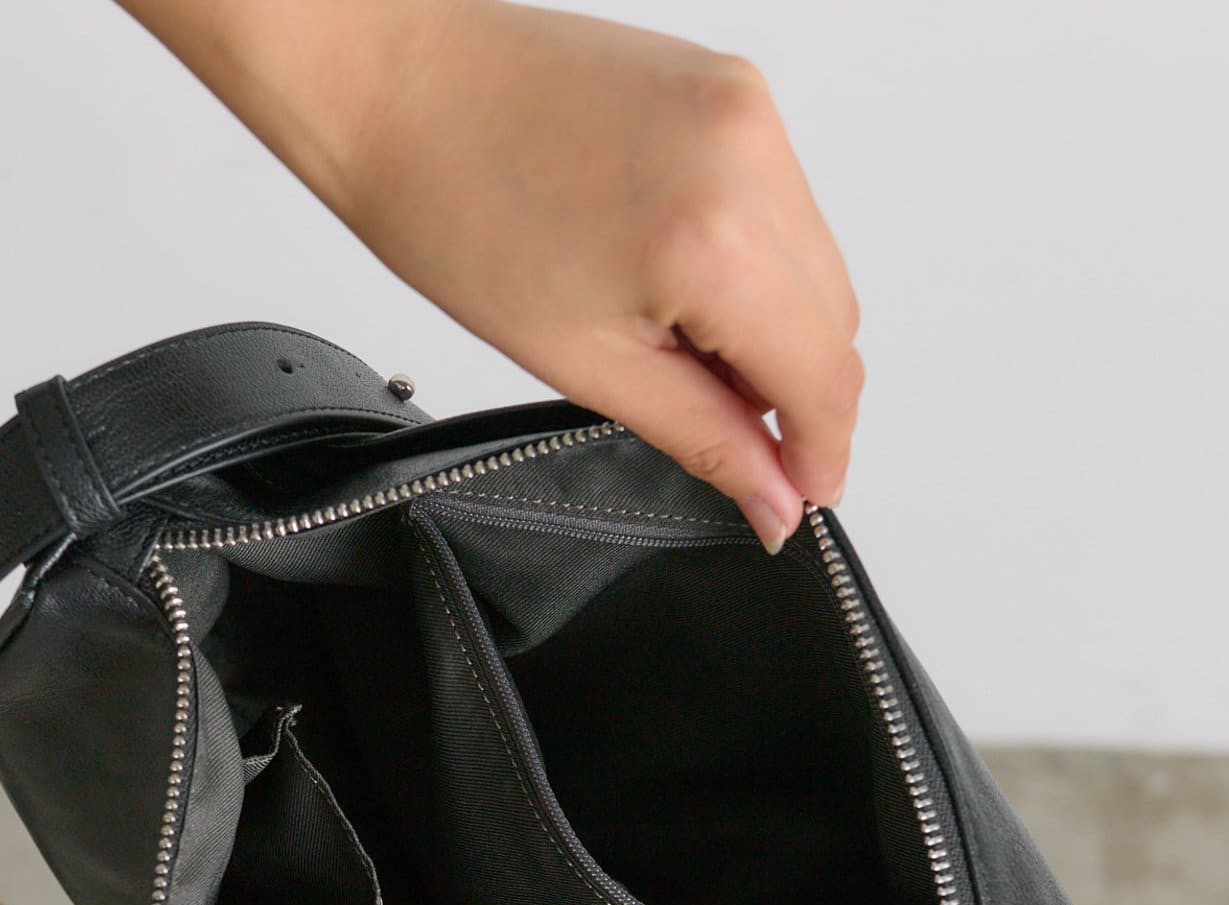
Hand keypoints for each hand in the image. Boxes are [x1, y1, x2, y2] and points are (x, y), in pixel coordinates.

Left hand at [117, 0, 862, 552]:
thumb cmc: (451, 209)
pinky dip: (753, 260)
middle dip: (794, 393)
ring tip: (675, 342)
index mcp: (714, 240)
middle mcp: (752, 158)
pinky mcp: (734, 86)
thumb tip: (774, 498)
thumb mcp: (586, 362)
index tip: (799, 496)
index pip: (825, 375)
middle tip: (722, 430)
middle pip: (835, 321)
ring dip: (774, 326)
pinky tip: (676, 278)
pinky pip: (785, 204)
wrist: (392, 82)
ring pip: (817, 263)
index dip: (821, 452)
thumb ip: (702, 435)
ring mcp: (750, 110)